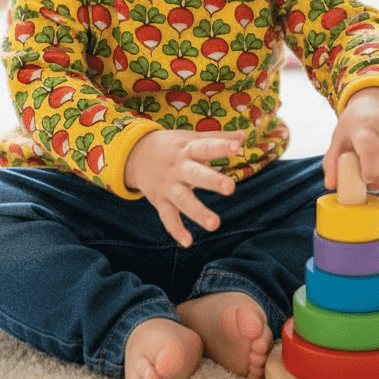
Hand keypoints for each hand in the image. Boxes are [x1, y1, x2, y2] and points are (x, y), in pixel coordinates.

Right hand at [124, 129, 242, 246]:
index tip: (237, 146)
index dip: (221, 146)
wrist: (135, 154)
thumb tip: (243, 136)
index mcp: (187, 149)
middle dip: (212, 181)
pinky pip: (168, 217)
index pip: (206, 146)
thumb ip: (217, 138)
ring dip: (198, 212)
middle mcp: (178, 168)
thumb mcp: (191, 138)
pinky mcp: (160, 201)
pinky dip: (176, 230)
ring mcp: (168, 186)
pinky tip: (188, 242)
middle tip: (231, 187)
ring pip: (183, 200)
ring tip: (215, 225)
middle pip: (196, 174)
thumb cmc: (171, 146)